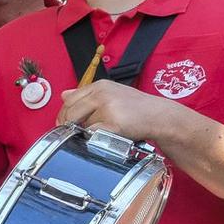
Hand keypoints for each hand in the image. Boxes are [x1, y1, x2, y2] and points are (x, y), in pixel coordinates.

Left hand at [59, 79, 179, 142]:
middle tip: (74, 134)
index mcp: (99, 86)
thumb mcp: (111, 94)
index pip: (69, 99)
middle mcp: (102, 93)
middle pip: (71, 112)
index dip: (63, 114)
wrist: (160, 116)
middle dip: (69, 125)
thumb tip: (64, 95)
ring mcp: (108, 107)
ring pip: (81, 124)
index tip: (64, 125)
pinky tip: (103, 137)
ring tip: (98, 132)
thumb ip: (87, 95)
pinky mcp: (114, 123)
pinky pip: (92, 134)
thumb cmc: (136, 108)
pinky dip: (93, 138)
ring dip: (84, 132)